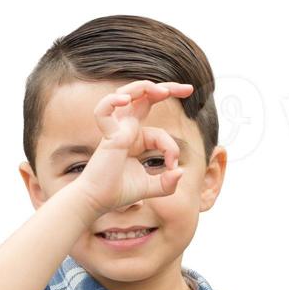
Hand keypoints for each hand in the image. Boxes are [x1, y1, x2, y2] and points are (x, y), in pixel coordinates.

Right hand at [72, 80, 194, 216]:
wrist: (99, 201)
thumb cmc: (121, 192)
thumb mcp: (154, 187)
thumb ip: (169, 182)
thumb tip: (181, 171)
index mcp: (136, 139)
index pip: (160, 133)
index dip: (171, 148)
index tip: (172, 166)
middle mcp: (126, 129)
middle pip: (145, 98)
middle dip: (167, 89)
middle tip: (189, 89)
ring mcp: (116, 129)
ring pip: (127, 95)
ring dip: (144, 88)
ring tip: (164, 91)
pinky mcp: (108, 135)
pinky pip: (104, 110)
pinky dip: (112, 101)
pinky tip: (127, 100)